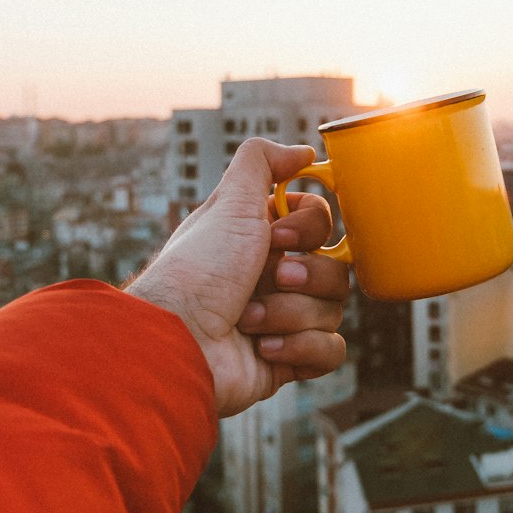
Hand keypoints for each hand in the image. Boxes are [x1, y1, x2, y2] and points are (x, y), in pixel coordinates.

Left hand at [128, 140, 348, 416]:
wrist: (176, 341)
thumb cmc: (197, 270)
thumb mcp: (228, 201)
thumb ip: (262, 161)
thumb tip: (304, 152)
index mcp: (265, 239)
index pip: (323, 225)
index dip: (310, 230)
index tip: (278, 237)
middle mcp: (276, 277)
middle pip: (336, 269)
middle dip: (304, 277)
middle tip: (270, 278)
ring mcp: (284, 320)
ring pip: (333, 310)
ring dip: (289, 313)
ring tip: (248, 320)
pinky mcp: (288, 360)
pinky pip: (330, 351)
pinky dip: (300, 349)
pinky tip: (263, 349)